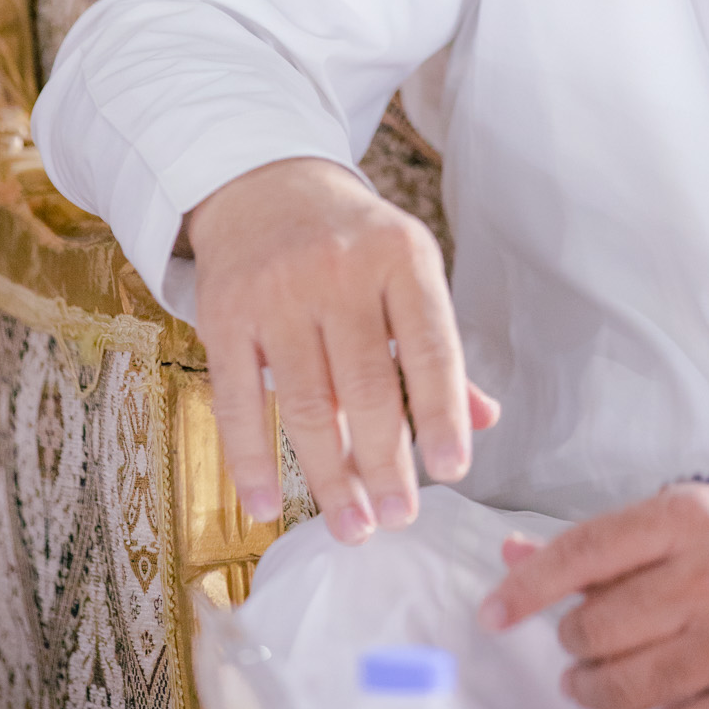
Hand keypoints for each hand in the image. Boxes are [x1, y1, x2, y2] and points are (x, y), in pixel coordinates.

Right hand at [187, 156, 498, 540]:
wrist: (264, 183)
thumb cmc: (350, 241)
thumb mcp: (405, 270)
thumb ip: (437, 347)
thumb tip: (483, 420)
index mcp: (401, 256)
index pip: (431, 345)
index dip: (443, 413)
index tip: (453, 469)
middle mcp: (340, 269)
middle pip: (368, 386)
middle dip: (386, 463)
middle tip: (400, 517)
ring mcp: (279, 291)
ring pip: (309, 403)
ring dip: (331, 476)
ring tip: (354, 525)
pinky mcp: (225, 313)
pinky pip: (239, 400)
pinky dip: (251, 461)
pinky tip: (267, 505)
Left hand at [477, 482, 708, 708]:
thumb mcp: (674, 522)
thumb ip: (595, 547)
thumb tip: (512, 555)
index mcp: (686, 519)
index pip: (585, 552)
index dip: (529, 586)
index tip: (494, 612)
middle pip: (599, 626)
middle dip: (571, 643)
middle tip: (576, 644)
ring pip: (626, 684)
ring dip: (588, 691)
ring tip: (583, 684)